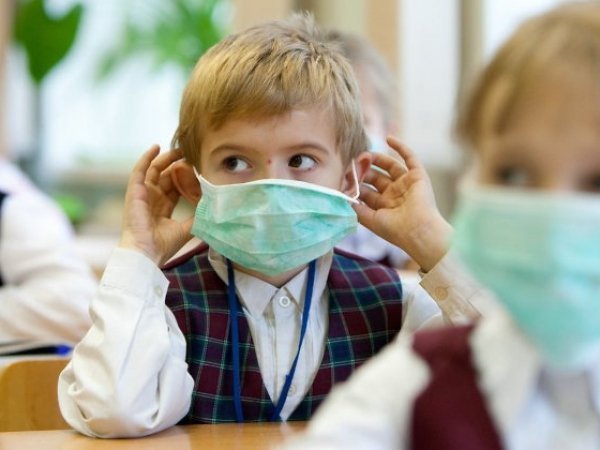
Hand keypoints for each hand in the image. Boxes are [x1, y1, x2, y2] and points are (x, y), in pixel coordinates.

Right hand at [119, 145, 194, 265]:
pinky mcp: (134, 191)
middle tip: (192, 154)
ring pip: (155, 170)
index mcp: (162, 209)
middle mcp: (152, 199)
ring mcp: (142, 194)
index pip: (175, 188)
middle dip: (178, 165)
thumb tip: (214, 209)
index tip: (198, 169)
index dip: (186, 178)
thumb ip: (197, 218)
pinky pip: (140, 170)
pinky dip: (147, 157)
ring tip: (180, 148)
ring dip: (166, 158)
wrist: (145, 253)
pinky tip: (156, 147)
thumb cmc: (162, 246)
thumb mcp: (186, 229)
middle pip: (166, 176)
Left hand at [353, 136, 451, 271]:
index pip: (366, 191)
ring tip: (364, 154)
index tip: (343, 176)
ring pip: (389, 166)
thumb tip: (342, 196)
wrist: (418, 231)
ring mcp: (406, 184)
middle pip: (375, 177)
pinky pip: (410, 158)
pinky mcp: (418, 176)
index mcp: (383, 206)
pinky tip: (388, 138)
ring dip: (376, 158)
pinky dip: (401, 147)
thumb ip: (356, 208)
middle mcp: (395, 194)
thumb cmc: (394, 230)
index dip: (354, 183)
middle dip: (363, 170)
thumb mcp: (370, 219)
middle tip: (351, 164)